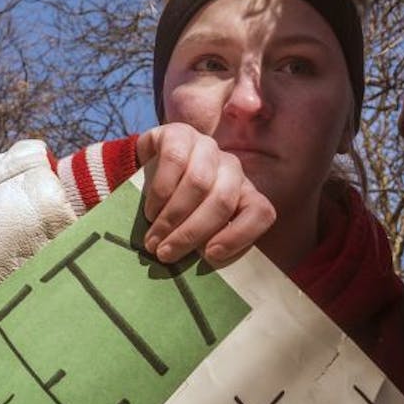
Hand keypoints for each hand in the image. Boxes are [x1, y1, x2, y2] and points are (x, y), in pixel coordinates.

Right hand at [134, 123, 275, 264]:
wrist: (144, 175)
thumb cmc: (174, 211)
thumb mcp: (194, 228)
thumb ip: (204, 243)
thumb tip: (202, 270)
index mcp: (244, 194)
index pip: (260, 212)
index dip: (239, 235)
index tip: (209, 255)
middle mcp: (231, 168)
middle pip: (222, 200)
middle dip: (191, 232)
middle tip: (165, 253)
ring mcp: (206, 147)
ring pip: (198, 182)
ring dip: (171, 216)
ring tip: (153, 238)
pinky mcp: (179, 133)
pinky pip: (174, 161)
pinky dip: (159, 192)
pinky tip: (150, 210)